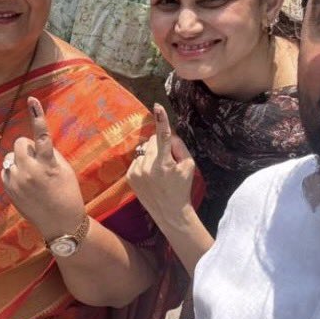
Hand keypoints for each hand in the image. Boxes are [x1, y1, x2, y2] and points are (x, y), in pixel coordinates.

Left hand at [0, 97, 85, 240]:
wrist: (61, 223)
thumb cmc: (67, 193)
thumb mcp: (65, 170)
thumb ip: (49, 154)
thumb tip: (34, 144)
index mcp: (48, 165)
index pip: (42, 135)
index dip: (37, 115)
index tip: (31, 99)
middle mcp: (30, 172)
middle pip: (20, 144)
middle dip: (28, 148)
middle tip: (39, 161)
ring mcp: (17, 182)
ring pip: (13, 157)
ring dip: (21, 161)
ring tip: (33, 176)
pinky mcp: (9, 190)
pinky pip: (7, 170)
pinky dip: (15, 172)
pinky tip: (25, 183)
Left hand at [127, 104, 197, 225]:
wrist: (169, 212)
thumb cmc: (182, 187)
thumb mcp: (189, 165)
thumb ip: (179, 147)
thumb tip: (168, 135)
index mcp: (165, 163)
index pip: (163, 137)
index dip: (161, 120)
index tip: (157, 106)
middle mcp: (148, 167)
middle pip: (153, 141)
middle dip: (161, 146)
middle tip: (168, 162)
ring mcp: (137, 172)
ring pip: (145, 150)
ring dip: (152, 155)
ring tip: (159, 172)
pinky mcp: (130, 177)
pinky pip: (137, 160)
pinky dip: (144, 163)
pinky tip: (151, 176)